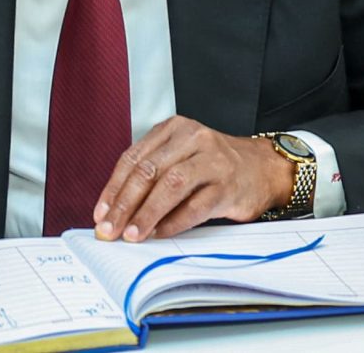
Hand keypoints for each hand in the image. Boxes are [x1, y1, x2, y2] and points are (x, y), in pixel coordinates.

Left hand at [91, 117, 293, 241]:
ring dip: (147, 214)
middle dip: (125, 204)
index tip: (101, 213)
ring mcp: (212, 161)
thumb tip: (116, 210)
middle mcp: (192, 139)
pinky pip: (196, 206)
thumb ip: (152, 174)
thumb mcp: (181, 156)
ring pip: (171, 186)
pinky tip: (161, 234)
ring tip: (133, 234)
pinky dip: (175, 222)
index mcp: (174, 129)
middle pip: (149, 171)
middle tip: (111, 229)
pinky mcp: (228, 186)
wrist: (263, 169)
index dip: (114, 188)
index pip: (134, 158)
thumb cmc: (214, 165)